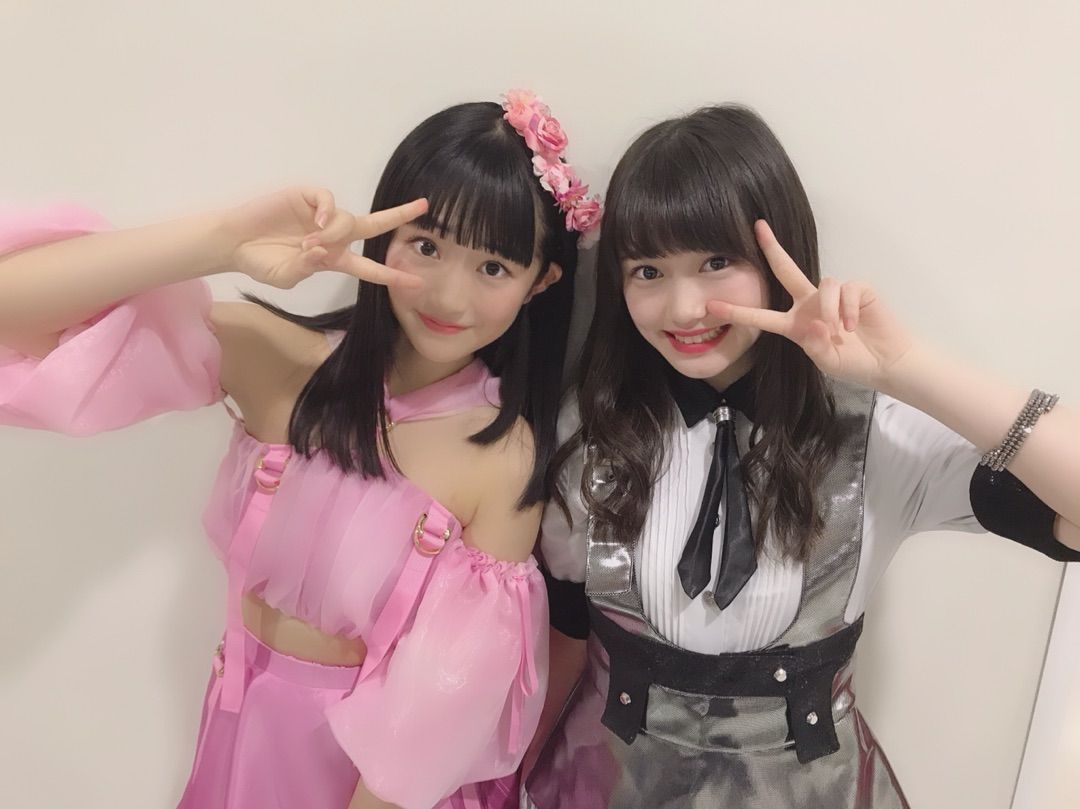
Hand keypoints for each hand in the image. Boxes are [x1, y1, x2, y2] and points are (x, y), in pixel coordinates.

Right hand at [224, 187, 425, 289]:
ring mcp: (320, 215)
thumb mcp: (287, 276)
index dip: (392, 275)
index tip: (416, 283)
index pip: (369, 268)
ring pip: (346, 219)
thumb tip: (323, 250)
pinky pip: (328, 200)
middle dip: (398, 216)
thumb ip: (307, 268)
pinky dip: (327, 210)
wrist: (233, 242)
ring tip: (307, 245)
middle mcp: (333, 235)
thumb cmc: (260, 262)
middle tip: (424, 206)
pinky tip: (317, 222)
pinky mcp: (306, 197)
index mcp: (333, 259)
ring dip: (333, 234)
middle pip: (374, 225)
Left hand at [706, 220, 914, 388]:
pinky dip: (849, 309)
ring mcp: (834, 295)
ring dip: (830, 310)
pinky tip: (855, 326)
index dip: (738, 312)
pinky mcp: (858, 289)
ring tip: (842, 331)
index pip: (762, 316)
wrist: (886, 363)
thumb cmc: (854, 363)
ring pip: (824, 285)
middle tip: (758, 226)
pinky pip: (846, 290)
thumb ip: (816, 347)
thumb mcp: (826, 361)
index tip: (712, 306)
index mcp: (795, 324)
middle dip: (772, 248)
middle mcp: (810, 304)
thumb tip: (817, 324)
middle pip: (786, 270)